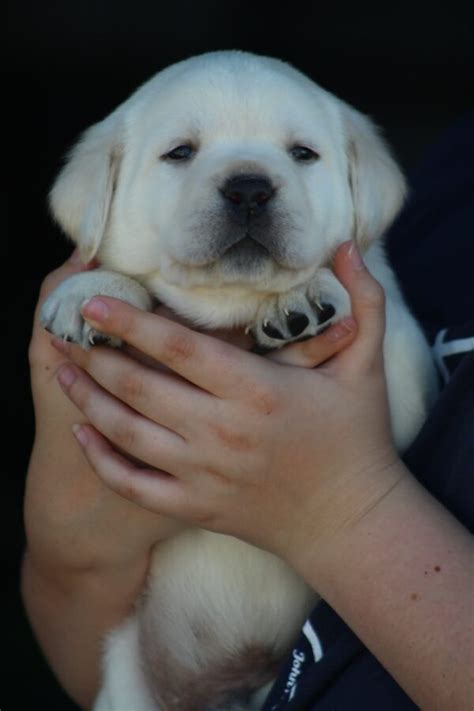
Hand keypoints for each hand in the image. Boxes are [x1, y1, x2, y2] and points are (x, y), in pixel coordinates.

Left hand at [52, 241, 398, 573]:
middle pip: (140, 388)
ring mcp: (204, 474)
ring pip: (127, 434)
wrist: (349, 520)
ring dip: (87, 400)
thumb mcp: (366, 366)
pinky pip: (134, 485)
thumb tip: (348, 247)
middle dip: (96, 357)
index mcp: (258, 390)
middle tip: (66, 332)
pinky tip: (81, 433)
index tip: (94, 302)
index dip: (132, 322)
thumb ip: (364, 302)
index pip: (180, 348)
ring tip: (61, 372)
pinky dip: (101, 460)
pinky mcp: (196, 507)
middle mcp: (222, 431)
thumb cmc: (357, 440)